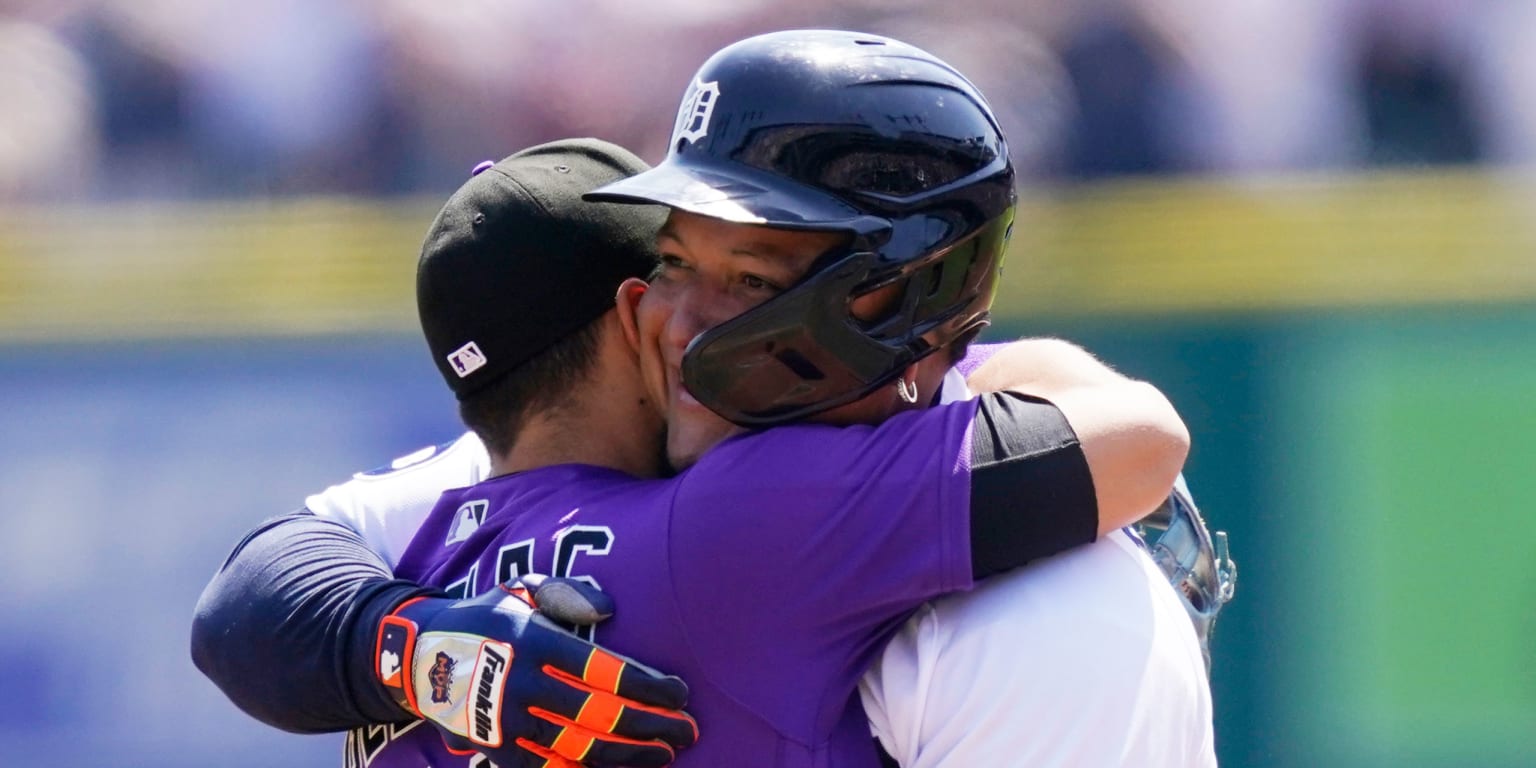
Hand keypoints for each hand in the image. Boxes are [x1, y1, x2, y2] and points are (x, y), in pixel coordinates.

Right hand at [376, 576, 697, 766]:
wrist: (417, 657)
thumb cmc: (486, 618)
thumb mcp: (521, 588)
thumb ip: (567, 593)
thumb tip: (609, 609)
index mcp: (535, 641)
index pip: (606, 670)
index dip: (649, 686)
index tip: (681, 692)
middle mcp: (523, 684)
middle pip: (602, 714)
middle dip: (652, 726)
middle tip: (688, 730)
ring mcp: (508, 722)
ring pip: (582, 748)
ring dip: (629, 755)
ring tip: (664, 754)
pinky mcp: (497, 750)